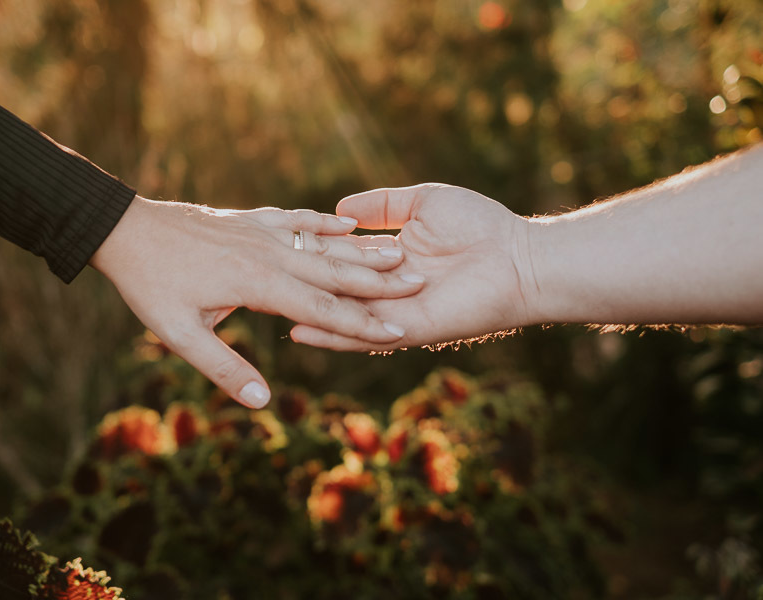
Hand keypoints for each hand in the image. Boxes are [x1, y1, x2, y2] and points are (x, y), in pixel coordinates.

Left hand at [90, 197, 424, 407]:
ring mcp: (261, 232)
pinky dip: (324, 223)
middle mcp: (268, 254)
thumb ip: (224, 368)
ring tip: (401, 255)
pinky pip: (296, 220)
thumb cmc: (150, 285)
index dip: (361, 324)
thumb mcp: (179, 335)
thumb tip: (263, 402)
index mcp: (257, 284)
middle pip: (333, 271)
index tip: (398, 334)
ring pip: (322, 245)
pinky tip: (348, 223)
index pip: (321, 308)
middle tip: (421, 286)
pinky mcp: (251, 219)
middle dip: (378, 283)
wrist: (124, 229)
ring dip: (361, 253)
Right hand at [290, 184, 534, 350]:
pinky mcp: (409, 329)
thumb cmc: (479, 225)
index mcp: (389, 262)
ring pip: (343, 319)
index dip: (310, 260)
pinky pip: (364, 336)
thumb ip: (383, 205)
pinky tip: (302, 331)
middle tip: (259, 290)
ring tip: (270, 315)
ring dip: (307, 319)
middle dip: (300, 292)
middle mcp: (387, 291)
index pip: (340, 264)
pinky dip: (333, 336)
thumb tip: (342, 211)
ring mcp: (396, 313)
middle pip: (335, 293)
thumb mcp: (423, 202)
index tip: (275, 255)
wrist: (517, 256)